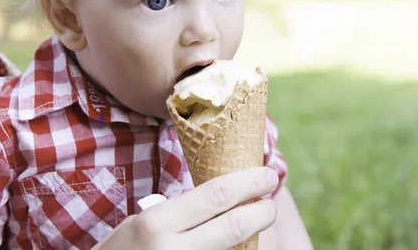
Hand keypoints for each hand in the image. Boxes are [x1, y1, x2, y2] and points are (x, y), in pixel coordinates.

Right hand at [93, 167, 278, 249]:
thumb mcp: (145, 222)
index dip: (249, 183)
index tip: (267, 175)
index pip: (217, 195)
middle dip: (262, 211)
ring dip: (251, 236)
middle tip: (271, 201)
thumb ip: (183, 211)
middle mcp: (172, 249)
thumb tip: (229, 194)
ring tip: (256, 221)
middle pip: (234, 225)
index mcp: (158, 223)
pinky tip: (239, 244)